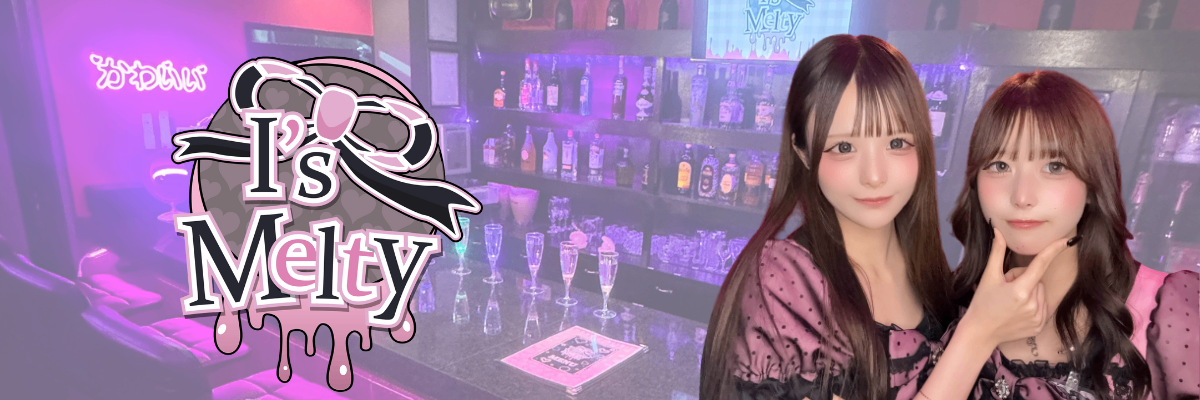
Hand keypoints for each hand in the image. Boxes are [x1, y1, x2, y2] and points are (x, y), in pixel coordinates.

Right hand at [962, 224, 1072, 346]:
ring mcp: (1038, 317)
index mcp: (1020, 290)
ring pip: (1041, 293)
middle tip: (1007, 290)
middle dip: (1024, 280)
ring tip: (1011, 302)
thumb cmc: (982, 303)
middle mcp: (1032, 304)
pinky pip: (1043, 306)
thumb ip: (996, 252)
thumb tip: (998, 231)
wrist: (981, 332)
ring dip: (1029, 293)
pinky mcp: (1039, 326)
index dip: (1053, 250)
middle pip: (1037, 280)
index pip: (1041, 264)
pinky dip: (1033, 306)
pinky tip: (1018, 312)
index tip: (1066, 240)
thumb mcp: (988, 277)